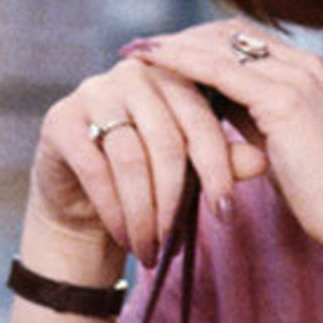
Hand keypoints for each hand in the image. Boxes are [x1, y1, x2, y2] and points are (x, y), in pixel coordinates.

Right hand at [24, 27, 267, 266]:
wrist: (84, 195)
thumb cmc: (150, 176)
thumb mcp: (190, 168)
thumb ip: (223, 159)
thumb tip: (262, 161)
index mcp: (174, 75)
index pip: (202, 119)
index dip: (216, 169)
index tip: (226, 213)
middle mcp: (134, 74)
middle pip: (168, 140)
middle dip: (175, 199)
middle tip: (177, 241)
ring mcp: (94, 91)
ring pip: (132, 159)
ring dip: (144, 212)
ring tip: (152, 248)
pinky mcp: (61, 119)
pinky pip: (96, 169)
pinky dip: (114, 209)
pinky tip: (124, 236)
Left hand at [125, 21, 322, 250]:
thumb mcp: (284, 146)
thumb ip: (256, 121)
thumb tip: (217, 111)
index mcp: (310, 72)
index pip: (246, 40)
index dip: (203, 42)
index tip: (165, 51)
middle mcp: (305, 64)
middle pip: (230, 33)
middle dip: (183, 37)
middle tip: (140, 48)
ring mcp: (296, 78)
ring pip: (220, 45)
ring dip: (174, 44)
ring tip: (133, 51)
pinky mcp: (283, 100)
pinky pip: (217, 70)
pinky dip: (179, 61)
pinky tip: (149, 63)